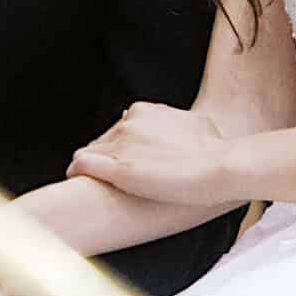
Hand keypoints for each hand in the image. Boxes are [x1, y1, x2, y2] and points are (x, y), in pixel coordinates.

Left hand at [69, 102, 231, 205]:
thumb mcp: (194, 124)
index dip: (121, 147)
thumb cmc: (212, 151)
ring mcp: (120, 146)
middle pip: (102, 141)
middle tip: (115, 176)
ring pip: (88, 152)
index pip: (119, 128)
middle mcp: (128, 124)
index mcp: (144, 111)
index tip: (127, 160)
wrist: (220, 167)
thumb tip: (173, 124)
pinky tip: (76, 180)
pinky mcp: (118, 170)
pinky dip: (76, 172)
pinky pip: (81, 165)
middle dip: (106, 157)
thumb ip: (174, 123)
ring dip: (91, 166)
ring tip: (95, 183)